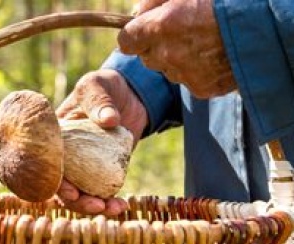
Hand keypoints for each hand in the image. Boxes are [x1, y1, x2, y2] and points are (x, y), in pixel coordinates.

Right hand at [56, 69, 147, 215]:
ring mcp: (85, 165)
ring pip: (82, 192)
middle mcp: (67, 155)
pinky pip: (102, 189)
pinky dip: (111, 200)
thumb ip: (98, 100)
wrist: (129, 95)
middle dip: (76, 201)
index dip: (54, 182)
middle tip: (96, 206)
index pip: (47, 164)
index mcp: (55, 138)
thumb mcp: (97, 86)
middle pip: (63, 186)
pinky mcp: (104, 169)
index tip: (71, 191)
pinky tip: (122, 205)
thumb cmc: (104, 86)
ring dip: (93, 206)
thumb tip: (109, 120)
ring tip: (113, 209)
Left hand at [118, 0, 236, 98]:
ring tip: (201, 44)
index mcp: (159, 28)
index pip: (126, 42)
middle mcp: (167, 56)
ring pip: (168, 71)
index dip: (134, 37)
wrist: (262, 26)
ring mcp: (184, 75)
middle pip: (147, 59)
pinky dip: (196, 72)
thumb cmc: (220, 2)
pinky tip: (212, 58)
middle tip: (179, 34)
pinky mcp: (200, 89)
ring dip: (177, 60)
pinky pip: (189, 82)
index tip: (142, 32)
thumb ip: (152, 2)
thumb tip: (136, 14)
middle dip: (157, 47)